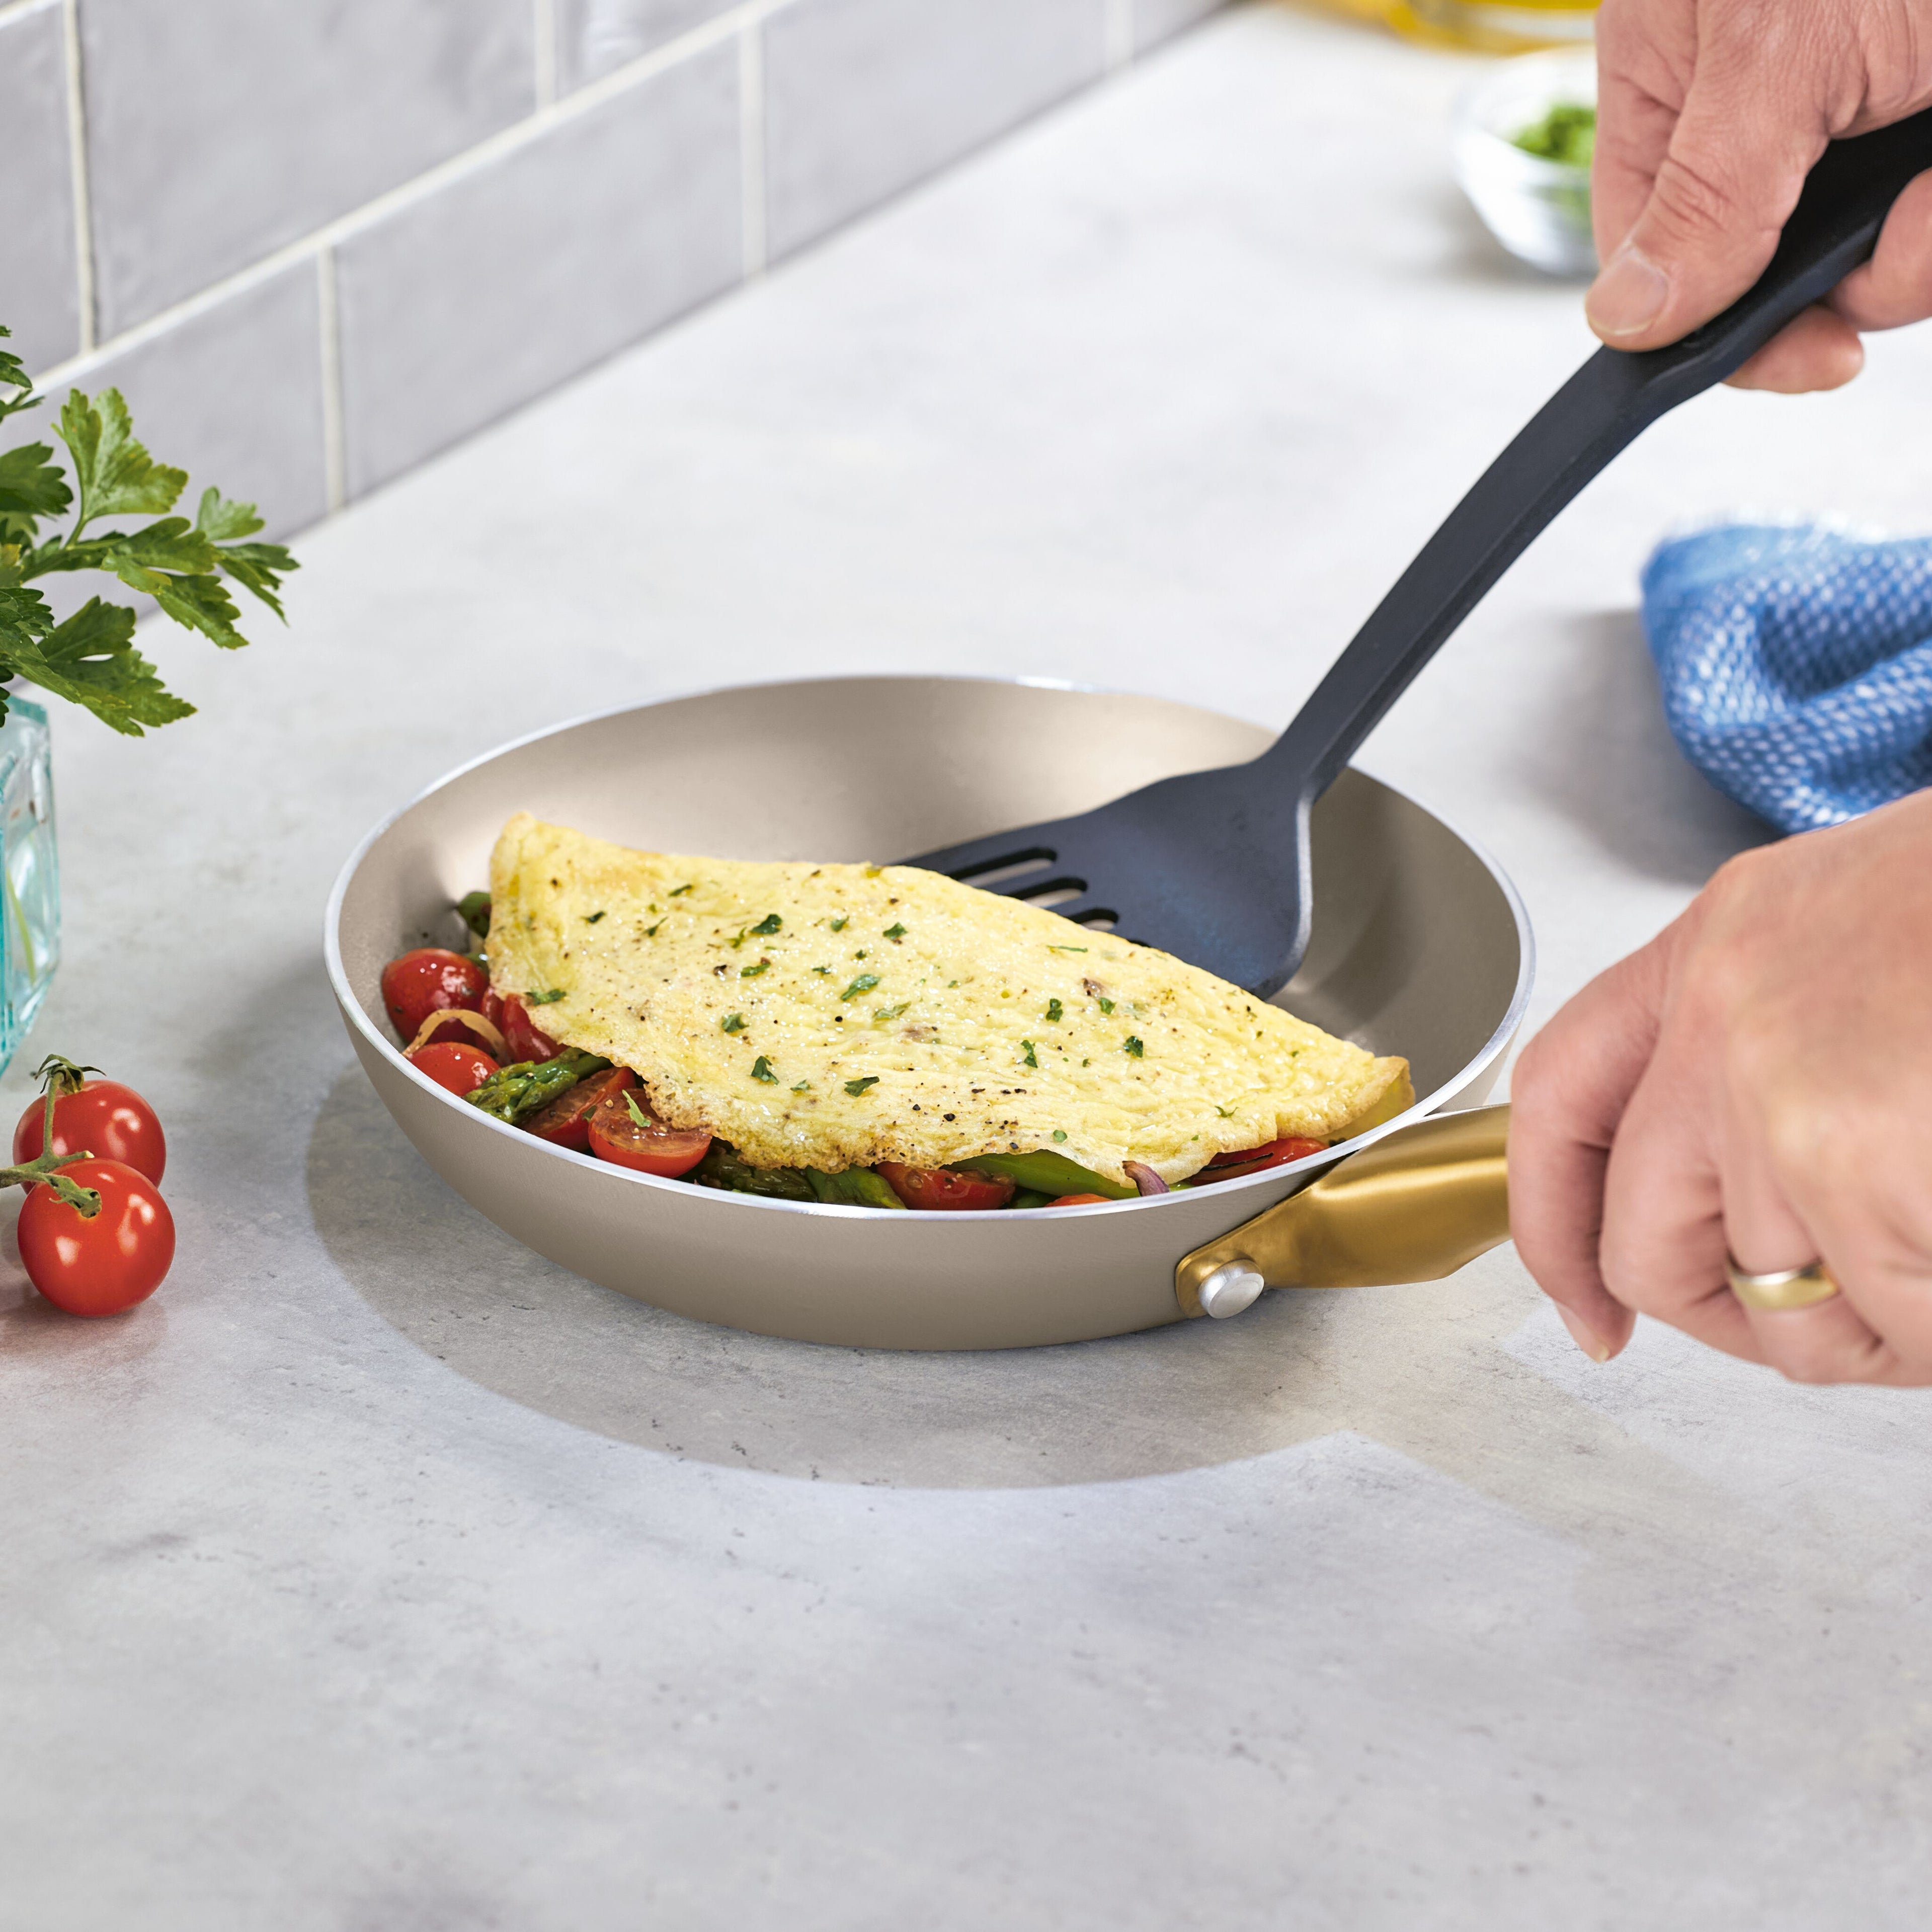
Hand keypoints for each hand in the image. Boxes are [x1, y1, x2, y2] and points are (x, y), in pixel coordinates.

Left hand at [1509, 788, 1931, 1383]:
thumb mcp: (1863, 933)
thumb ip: (1779, 1041)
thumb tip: (1752, 1197)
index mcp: (1720, 944)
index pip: (1559, 1098)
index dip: (1555, 1220)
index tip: (1586, 1301)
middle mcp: (1725, 1020)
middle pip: (1649, 1241)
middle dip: (1735, 1317)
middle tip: (1831, 1326)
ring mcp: (1789, 1100)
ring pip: (1791, 1313)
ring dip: (1885, 1330)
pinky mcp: (1865, 1168)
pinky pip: (1901, 1324)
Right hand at [1589, 0, 1931, 390]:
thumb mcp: (1781, 59)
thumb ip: (1699, 198)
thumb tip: (1622, 319)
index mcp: (1676, 66)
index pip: (1652, 251)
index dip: (1720, 325)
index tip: (1807, 357)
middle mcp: (1759, 96)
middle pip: (1773, 265)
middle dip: (1864, 272)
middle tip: (1917, 237)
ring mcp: (1857, 107)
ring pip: (1880, 250)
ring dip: (1931, 240)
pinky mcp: (1916, 124)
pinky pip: (1927, 222)